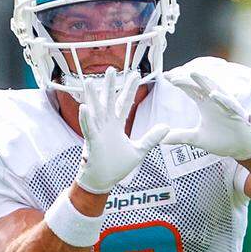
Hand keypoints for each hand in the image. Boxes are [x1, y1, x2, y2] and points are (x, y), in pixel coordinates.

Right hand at [76, 68, 168, 193]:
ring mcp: (98, 133)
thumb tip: (166, 127)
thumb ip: (151, 138)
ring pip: (95, 111)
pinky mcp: (92, 143)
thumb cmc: (117, 167)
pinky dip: (86, 119)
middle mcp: (106, 126)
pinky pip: (88, 129)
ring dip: (92, 96)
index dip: (130, 89)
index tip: (136, 75)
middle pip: (109, 101)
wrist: (103, 181)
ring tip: (89, 81)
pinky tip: (84, 107)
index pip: (124, 103)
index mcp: (116, 126)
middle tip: (112, 69)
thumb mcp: (139, 150)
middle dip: (111, 86)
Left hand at [164, 70, 250, 159]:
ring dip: (203, 81)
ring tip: (192, 73)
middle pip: (198, 85)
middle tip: (172, 74)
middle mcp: (214, 100)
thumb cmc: (222, 140)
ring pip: (214, 89)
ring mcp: (225, 105)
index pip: (189, 88)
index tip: (165, 76)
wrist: (241, 148)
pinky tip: (212, 94)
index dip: (178, 82)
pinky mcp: (236, 113)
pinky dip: (221, 99)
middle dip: (186, 78)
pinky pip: (229, 104)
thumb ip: (181, 136)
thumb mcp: (197, 139)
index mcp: (205, 103)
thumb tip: (162, 138)